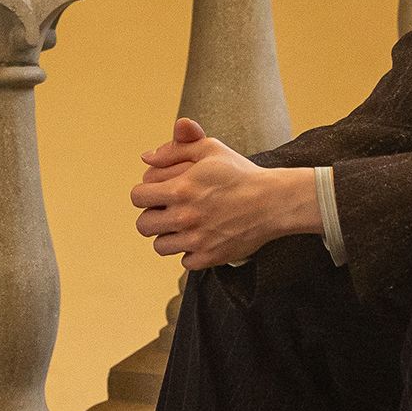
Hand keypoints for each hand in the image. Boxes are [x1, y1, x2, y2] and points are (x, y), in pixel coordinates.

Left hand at [130, 117, 319, 269]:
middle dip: (152, 216)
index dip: (145, 193)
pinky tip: (202, 238)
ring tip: (184, 226)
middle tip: (167, 212)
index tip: (157, 194)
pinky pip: (184, 261)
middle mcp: (184, 217)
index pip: (137, 197)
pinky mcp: (209, 257)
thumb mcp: (210, 149)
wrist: (273, 201)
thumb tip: (146, 158)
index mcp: (180, 189)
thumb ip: (175, 149)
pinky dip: (190, 252)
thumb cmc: (240, 173)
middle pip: (143, 225)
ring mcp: (196, 240)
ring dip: (168, 236)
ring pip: (160, 246)